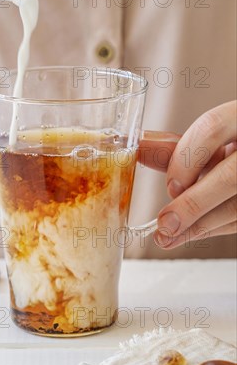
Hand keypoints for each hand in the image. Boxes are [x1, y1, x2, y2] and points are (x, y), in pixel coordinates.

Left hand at [140, 101, 236, 248]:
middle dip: (193, 205)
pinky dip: (217, 228)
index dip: (186, 159)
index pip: (212, 128)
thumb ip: (180, 147)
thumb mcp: (214, 138)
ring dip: (201, 226)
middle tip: (164, 224)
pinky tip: (194, 231)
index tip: (170, 185)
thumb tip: (137, 151)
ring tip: (169, 236)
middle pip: (230, 177)